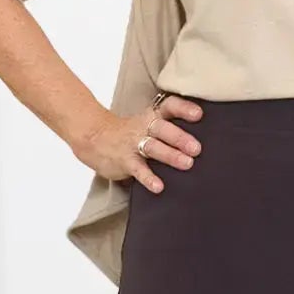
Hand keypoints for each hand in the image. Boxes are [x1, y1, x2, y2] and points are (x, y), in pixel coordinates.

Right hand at [69, 93, 203, 192]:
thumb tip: (201, 140)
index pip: (168, 106)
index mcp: (151, 116)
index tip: (199, 114)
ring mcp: (133, 144)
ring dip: (170, 155)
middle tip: (197, 148)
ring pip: (153, 147)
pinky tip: (159, 187)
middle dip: (179, 137)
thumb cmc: (128, 133)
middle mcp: (143, 127)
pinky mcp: (124, 161)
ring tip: (187, 164)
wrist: (92, 137)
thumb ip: (169, 128)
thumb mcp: (147, 124)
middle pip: (162, 128)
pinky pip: (138, 170)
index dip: (183, 109)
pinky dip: (148, 178)